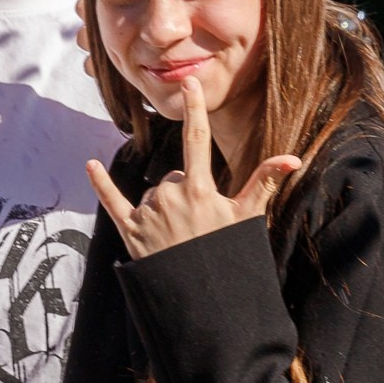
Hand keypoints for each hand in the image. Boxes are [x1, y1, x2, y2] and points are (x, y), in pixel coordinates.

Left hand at [87, 79, 299, 256]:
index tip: (190, 83)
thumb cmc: (228, 256)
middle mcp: (170, 196)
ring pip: (153, 194)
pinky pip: (113, 201)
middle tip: (199, 226)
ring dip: (164, 209)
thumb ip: (264, 182)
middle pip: (174, 176)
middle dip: (185, 192)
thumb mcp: (248, 219)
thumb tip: (293, 158)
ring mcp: (148, 213)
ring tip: (180, 239)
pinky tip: (90, 165)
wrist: (202, 299)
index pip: (197, 139)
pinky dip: (101, 183)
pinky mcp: (130, 231)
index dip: (195, 109)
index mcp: (199, 189)